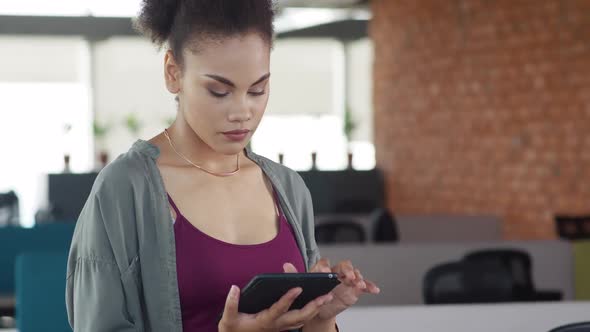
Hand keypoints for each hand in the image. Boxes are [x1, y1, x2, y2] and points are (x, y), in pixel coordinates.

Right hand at [218, 283, 332, 331]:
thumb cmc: (233, 331)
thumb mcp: (227, 320)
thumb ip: (230, 304)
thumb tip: (234, 288)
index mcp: (264, 321)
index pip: (279, 309)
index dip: (288, 298)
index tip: (297, 287)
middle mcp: (276, 325)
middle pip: (299, 317)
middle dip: (313, 306)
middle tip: (325, 295)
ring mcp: (281, 327)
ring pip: (302, 320)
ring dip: (315, 309)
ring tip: (326, 297)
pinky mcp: (282, 326)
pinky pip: (300, 320)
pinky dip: (310, 312)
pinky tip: (317, 303)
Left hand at [284, 259, 379, 320]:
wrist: (320, 307)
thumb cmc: (311, 293)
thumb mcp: (303, 286)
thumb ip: (295, 275)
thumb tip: (285, 265)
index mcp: (322, 270)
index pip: (324, 264)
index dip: (325, 266)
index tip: (325, 271)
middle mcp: (336, 272)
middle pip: (343, 266)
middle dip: (346, 270)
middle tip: (348, 276)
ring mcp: (346, 280)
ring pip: (355, 274)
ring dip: (358, 277)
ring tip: (359, 284)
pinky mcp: (354, 288)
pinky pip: (363, 285)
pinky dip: (369, 286)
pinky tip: (374, 289)